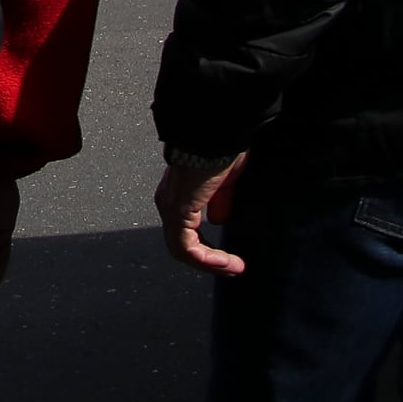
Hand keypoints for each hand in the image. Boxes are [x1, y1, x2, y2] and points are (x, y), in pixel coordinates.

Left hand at [155, 150, 248, 274]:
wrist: (217, 132)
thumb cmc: (222, 149)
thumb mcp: (225, 182)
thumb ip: (220, 201)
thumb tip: (219, 220)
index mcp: (178, 194)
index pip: (185, 232)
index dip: (208, 250)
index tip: (232, 259)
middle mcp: (169, 202)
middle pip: (182, 245)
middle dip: (210, 261)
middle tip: (234, 269)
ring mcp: (170, 207)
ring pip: (182, 250)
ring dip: (210, 264)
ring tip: (234, 268)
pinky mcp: (178, 210)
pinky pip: (186, 247)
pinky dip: (207, 260)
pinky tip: (228, 262)